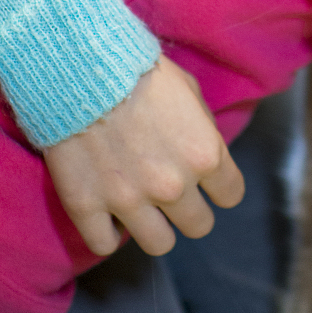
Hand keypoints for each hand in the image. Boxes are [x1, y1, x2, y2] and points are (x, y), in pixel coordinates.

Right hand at [44, 56, 244, 257]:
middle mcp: (173, 185)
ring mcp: (129, 201)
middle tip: (173, 196)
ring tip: (143, 210)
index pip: (231, 195)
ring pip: (160, 244)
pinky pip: (104, 244)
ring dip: (155, 228)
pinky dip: (107, 234)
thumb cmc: (138, 71)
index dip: (220, 188)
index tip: (207, 183)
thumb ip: (202, 127)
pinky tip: (106, 217)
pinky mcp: (86, 207)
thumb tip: (205, 152)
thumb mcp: (189, 90)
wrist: (80, 68)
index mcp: (205, 154)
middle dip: (189, 211)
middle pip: (199, 225)